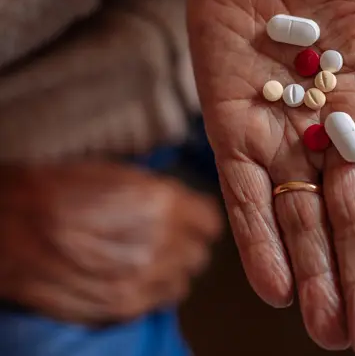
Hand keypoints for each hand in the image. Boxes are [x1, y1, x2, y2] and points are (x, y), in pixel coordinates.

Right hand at [0, 162, 222, 323]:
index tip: (192, 222)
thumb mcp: (117, 174)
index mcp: (162, 203)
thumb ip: (158, 193)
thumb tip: (183, 205)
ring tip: (147, 260)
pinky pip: (158, 301)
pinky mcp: (122, 305)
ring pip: (182, 281)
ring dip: (170, 271)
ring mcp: (142, 278)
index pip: (210, 222)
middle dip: (186, 246)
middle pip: (199, 254)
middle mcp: (160, 242)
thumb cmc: (56, 191)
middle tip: (167, 240)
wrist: (7, 227)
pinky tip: (132, 277)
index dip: (199, 221)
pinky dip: (152, 291)